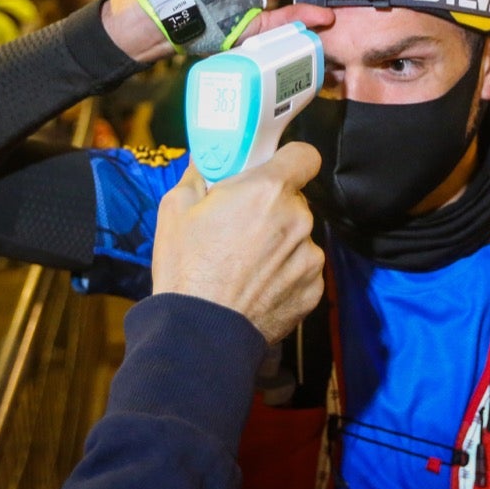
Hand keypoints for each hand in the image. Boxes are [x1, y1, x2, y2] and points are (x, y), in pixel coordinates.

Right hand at [151, 143, 325, 342]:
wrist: (200, 332)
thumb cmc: (186, 269)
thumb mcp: (175, 209)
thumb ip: (199, 175)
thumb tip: (207, 160)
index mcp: (267, 190)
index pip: (304, 155)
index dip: (289, 160)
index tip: (273, 169)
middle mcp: (298, 219)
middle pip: (295, 200)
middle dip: (273, 207)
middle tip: (241, 225)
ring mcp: (310, 255)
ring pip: (299, 235)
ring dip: (280, 242)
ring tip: (245, 264)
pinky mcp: (314, 288)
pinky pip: (303, 268)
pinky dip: (285, 273)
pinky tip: (257, 286)